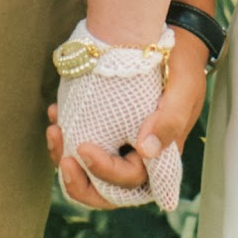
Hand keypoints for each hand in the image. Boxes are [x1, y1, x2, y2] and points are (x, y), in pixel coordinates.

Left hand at [48, 33, 210, 212]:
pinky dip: (65, 138)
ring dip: (65, 159)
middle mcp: (139, 160)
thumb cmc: (181, 66)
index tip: (83, 147)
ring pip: (88, 175)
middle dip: (79, 184)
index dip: (105, 171)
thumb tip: (145, 151)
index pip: (130, 181)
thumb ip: (169, 121)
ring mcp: (120, 148)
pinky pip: (80, 149)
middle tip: (62, 158)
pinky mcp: (105, 133)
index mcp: (161, 158)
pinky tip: (56, 114)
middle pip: (106, 193)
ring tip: (54, 130)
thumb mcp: (183, 89)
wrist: (170, 44)